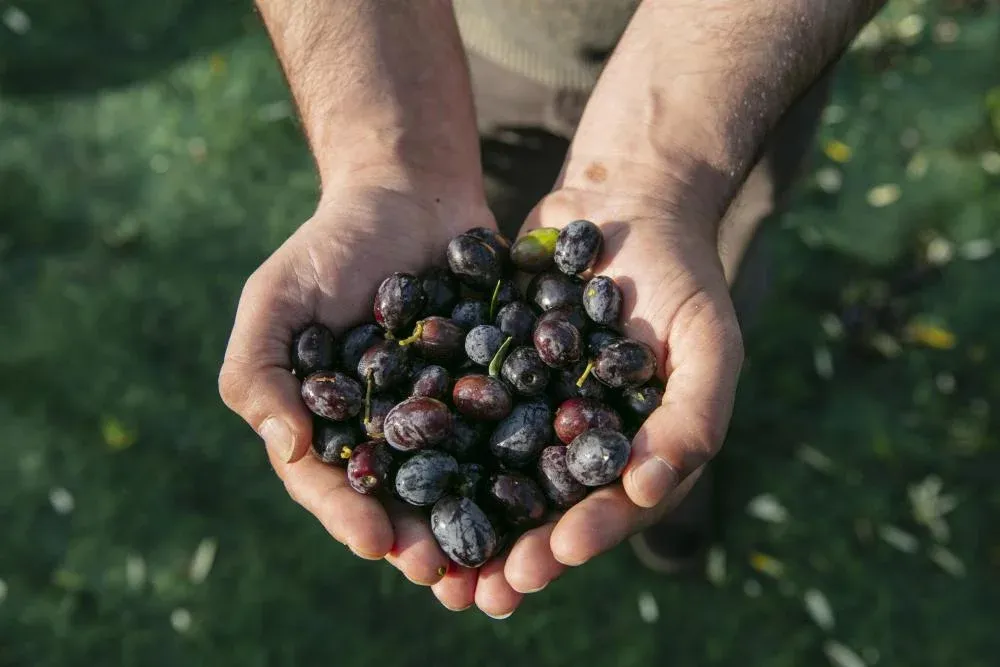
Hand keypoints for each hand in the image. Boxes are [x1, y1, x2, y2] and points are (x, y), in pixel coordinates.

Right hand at [219, 171, 495, 586]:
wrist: (410, 193)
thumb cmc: (331, 246)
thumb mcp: (275, 298)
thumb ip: (258, 371)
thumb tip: (285, 448)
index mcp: (331, 426)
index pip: (331, 484)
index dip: (349, 516)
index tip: (376, 542)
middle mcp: (391, 433)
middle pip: (402, 500)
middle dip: (421, 541)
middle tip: (445, 575)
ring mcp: (449, 416)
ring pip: (463, 484)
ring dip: (479, 526)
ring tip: (500, 562)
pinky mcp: (501, 391)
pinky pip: (516, 434)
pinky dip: (531, 466)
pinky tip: (552, 493)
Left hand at [429, 184, 743, 616]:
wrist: (624, 201)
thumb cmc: (681, 275)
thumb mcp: (708, 341)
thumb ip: (695, 416)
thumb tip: (650, 491)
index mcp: (634, 450)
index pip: (609, 508)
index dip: (583, 536)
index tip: (549, 557)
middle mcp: (576, 440)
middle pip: (544, 508)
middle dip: (514, 550)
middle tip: (481, 589)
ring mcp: (531, 409)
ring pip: (493, 475)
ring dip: (465, 519)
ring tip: (430, 558)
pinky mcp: (489, 374)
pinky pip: (458, 414)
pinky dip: (430, 445)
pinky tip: (397, 468)